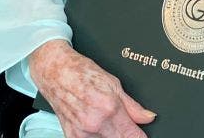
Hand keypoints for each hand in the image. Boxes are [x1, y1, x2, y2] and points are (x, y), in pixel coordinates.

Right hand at [28, 40, 155, 137]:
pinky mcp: (72, 136)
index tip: (143, 135)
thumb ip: (133, 106)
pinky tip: (96, 125)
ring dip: (111, 135)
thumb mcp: (113, 84)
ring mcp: (82, 133)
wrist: (55, 72)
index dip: (141, 136)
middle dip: (126, 135)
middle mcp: (95, 124)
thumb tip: (148, 117)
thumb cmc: (81, 73)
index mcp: (109, 108)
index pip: (133, 136)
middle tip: (126, 126)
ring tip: (108, 121)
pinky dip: (97, 136)